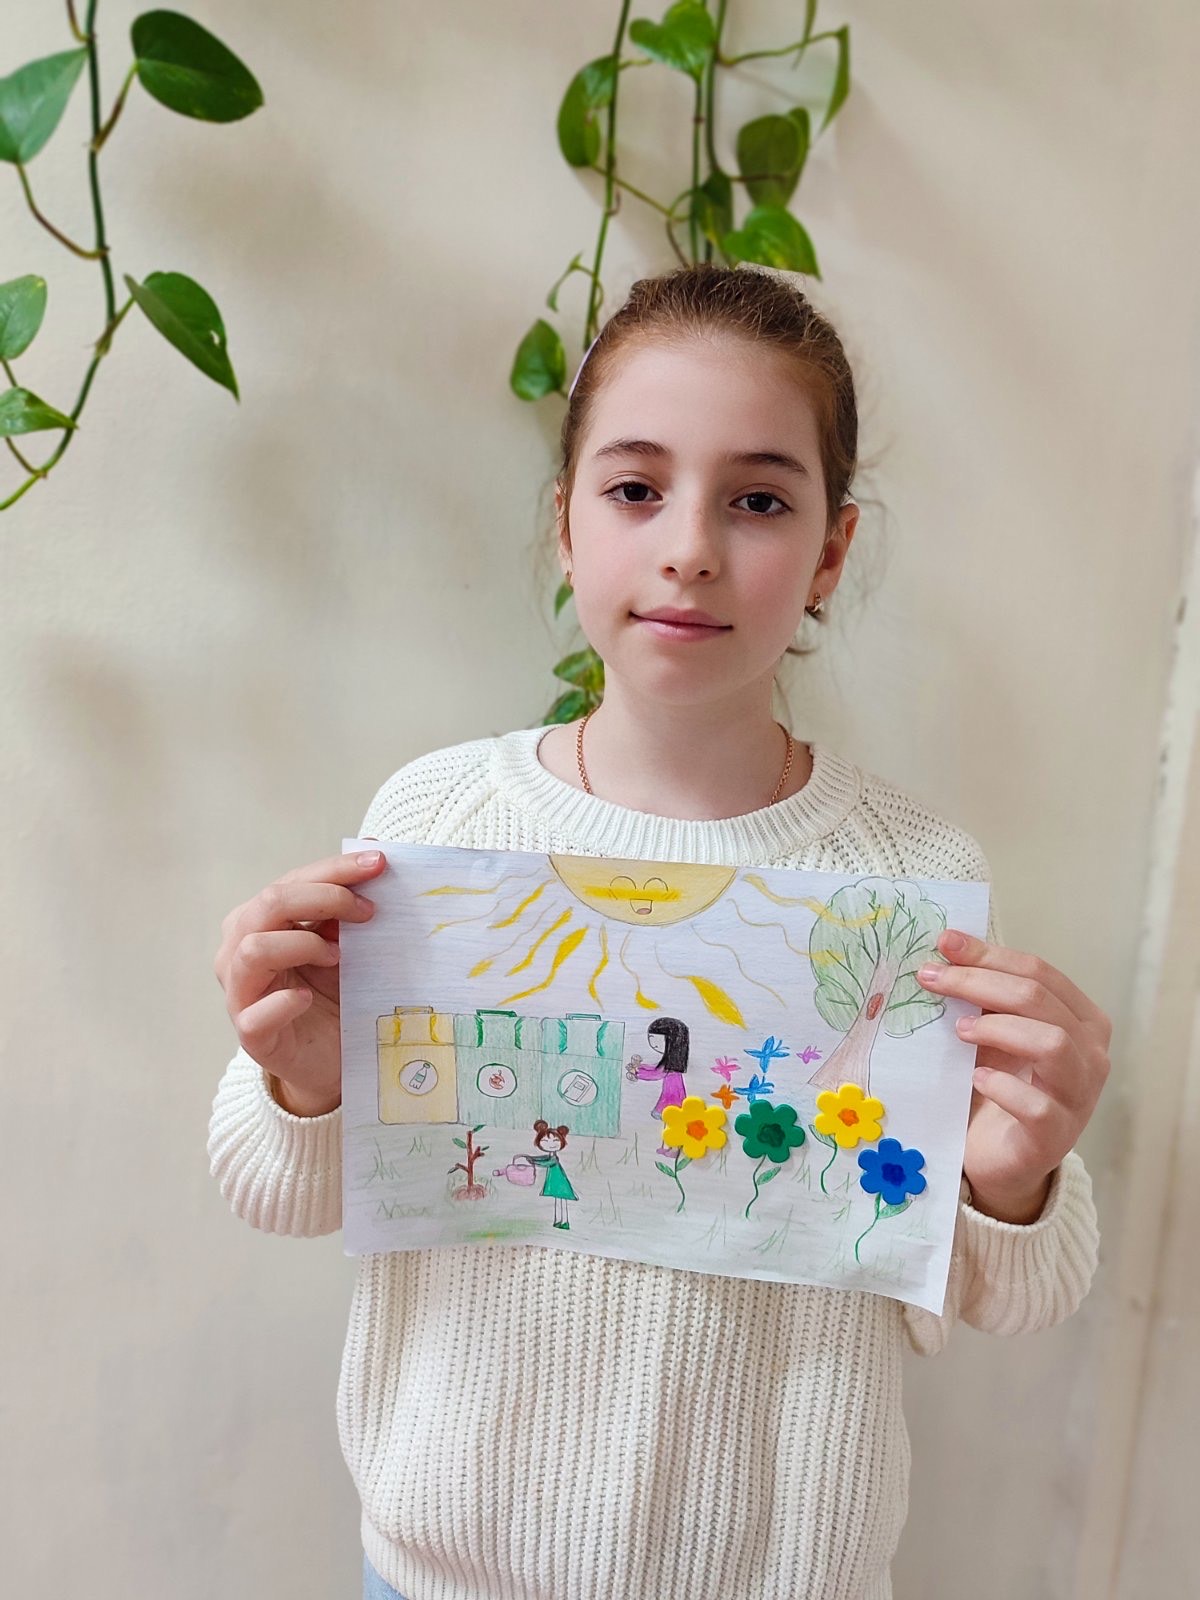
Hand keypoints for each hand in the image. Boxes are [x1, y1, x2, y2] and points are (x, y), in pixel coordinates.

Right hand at [213, 847, 385, 1114]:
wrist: (332, 1060)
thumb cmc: (334, 996)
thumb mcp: (347, 946)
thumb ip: (349, 908)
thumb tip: (377, 851)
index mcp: (260, 922)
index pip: (291, 881)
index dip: (334, 869)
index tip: (379, 862)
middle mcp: (240, 951)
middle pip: (269, 905)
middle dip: (324, 897)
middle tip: (369, 912)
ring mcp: (241, 994)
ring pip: (253, 949)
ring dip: (303, 944)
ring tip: (340, 957)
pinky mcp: (252, 1036)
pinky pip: (255, 1014)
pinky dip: (283, 1002)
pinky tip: (308, 998)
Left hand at [915, 929, 1110, 1223]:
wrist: (997, 1159)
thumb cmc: (997, 1085)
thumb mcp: (991, 1033)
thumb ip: (981, 996)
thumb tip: (947, 947)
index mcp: (1080, 1019)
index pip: (1040, 972)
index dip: (990, 954)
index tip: (944, 944)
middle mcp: (1091, 1054)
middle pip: (1040, 1000)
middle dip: (980, 982)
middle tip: (932, 979)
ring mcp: (1079, 1097)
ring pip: (1053, 1043)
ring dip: (1000, 1028)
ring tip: (960, 1030)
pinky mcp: (1056, 1136)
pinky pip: (1036, 1105)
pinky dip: (1002, 1086)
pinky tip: (976, 1079)